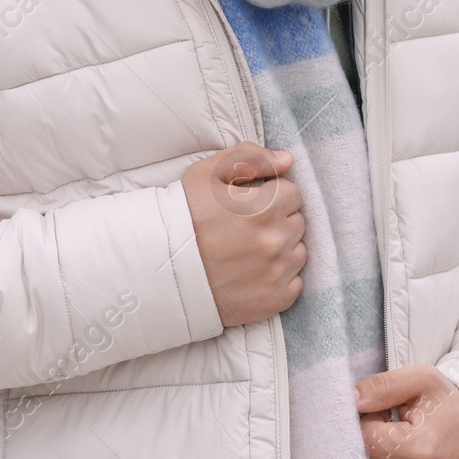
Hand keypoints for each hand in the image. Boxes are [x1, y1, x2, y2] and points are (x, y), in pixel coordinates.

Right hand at [180, 143, 305, 327]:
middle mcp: (275, 241)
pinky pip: (294, 284)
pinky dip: (279, 278)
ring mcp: (276, 273)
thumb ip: (250, 158)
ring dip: (281, 249)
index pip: (293, 193)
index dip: (271, 195)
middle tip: (246, 227)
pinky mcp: (273, 300)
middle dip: (277, 220)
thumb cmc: (183, 216)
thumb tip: (287, 160)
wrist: (160, 270)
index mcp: (263, 207)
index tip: (249, 204)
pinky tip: (252, 273)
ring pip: (298, 252)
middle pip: (297, 222)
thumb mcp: (206, 174)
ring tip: (248, 251)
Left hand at [355, 365, 458, 458]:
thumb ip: (382, 386)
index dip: (368, 421)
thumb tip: (351, 398)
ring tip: (398, 452)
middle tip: (391, 433)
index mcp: (416, 449)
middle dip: (370, 445)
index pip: (361, 437)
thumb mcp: (423, 382)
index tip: (384, 416)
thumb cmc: (453, 410)